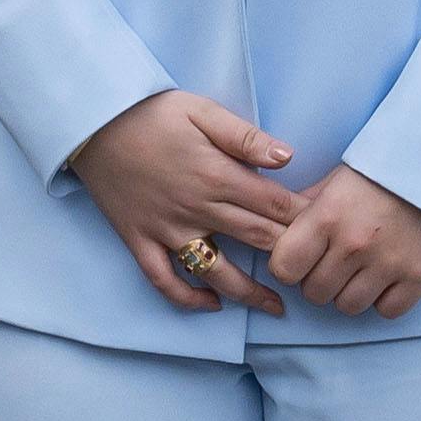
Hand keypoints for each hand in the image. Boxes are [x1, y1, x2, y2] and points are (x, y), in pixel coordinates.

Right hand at [68, 88, 300, 311]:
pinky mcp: (140, 240)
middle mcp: (195, 209)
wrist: (90, 122)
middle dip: (291, 257)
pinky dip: (187, 297)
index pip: (275, 205)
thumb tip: (288, 157)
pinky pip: (164, 279)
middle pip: (256, 240)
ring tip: (276, 309)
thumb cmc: (149, 113)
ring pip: (216, 271)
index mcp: (216, 175)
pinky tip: (211, 304)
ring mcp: (166, 230)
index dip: (306, 219)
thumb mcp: (200, 111)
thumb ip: (245, 137)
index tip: (330, 230)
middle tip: (318, 273)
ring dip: (249, 293)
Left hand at [264, 161, 420, 318]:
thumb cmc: (380, 172)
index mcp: (327, 217)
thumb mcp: (335, 181)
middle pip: (315, 293)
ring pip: (348, 306)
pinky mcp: (418, 277)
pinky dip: (384, 300)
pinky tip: (386, 278)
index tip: (301, 258)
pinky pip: (387, 311)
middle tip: (335, 263)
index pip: (284, 269)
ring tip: (360, 271)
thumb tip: (275, 229)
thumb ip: (304, 209)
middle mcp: (354, 244)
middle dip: (319, 281)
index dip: (289, 267)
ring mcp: (388, 263)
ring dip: (349, 293)